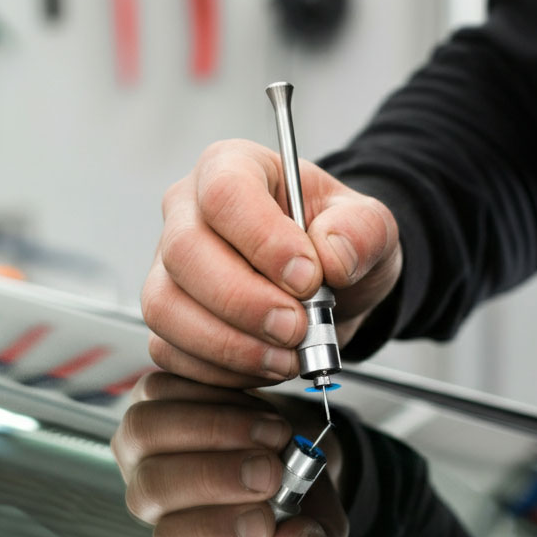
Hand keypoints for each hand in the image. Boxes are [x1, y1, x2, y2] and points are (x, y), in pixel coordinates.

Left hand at [111, 371, 348, 536]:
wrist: (288, 436)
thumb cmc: (293, 485)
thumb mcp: (319, 524)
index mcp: (182, 529)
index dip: (216, 532)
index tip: (264, 523)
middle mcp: (151, 488)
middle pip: (153, 486)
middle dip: (215, 478)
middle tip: (271, 471)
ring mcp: (143, 438)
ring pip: (149, 431)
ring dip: (216, 429)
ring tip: (274, 433)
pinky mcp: (152, 392)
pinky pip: (166, 387)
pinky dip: (215, 394)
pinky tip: (256, 404)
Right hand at [142, 139, 401, 387]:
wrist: (328, 284)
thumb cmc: (334, 240)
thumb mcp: (370, 224)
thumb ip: (361, 231)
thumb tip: (332, 256)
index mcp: (232, 167)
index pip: (225, 194)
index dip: (264, 241)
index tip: (308, 277)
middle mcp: (187, 212)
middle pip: (186, 252)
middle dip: (246, 302)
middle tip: (297, 326)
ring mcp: (168, 267)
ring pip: (166, 306)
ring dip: (230, 344)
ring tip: (286, 355)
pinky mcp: (166, 317)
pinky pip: (169, 349)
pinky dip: (219, 369)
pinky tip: (262, 362)